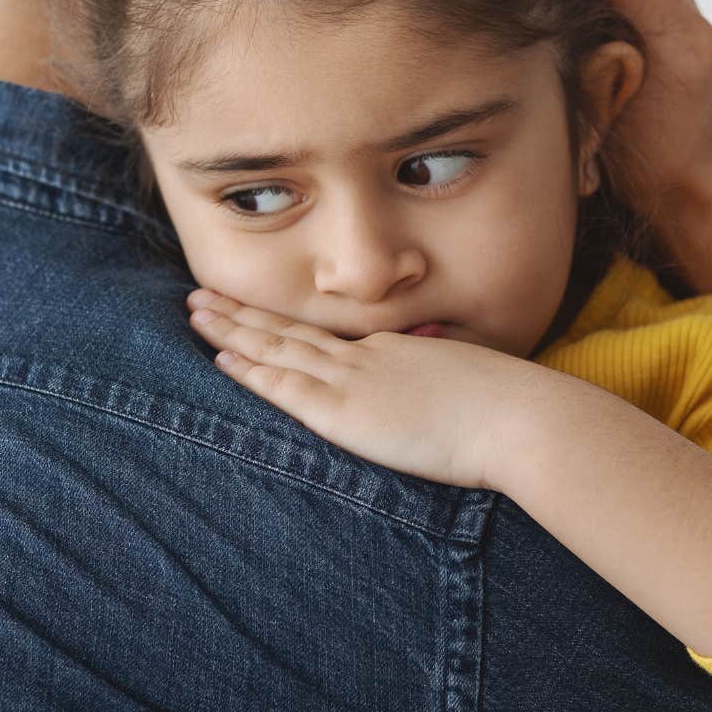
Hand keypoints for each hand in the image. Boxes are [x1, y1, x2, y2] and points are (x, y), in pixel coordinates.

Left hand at [185, 289, 580, 490]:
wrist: (516, 416)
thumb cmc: (506, 409)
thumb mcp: (465, 389)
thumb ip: (438, 389)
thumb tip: (435, 399)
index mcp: (392, 351)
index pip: (324, 336)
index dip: (282, 321)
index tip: (252, 309)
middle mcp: (365, 357)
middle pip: (289, 330)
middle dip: (241, 313)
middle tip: (200, 294)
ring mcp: (353, 380)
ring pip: (277, 348)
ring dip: (232, 331)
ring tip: (195, 313)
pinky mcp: (345, 412)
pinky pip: (285, 387)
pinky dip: (251, 372)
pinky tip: (223, 360)